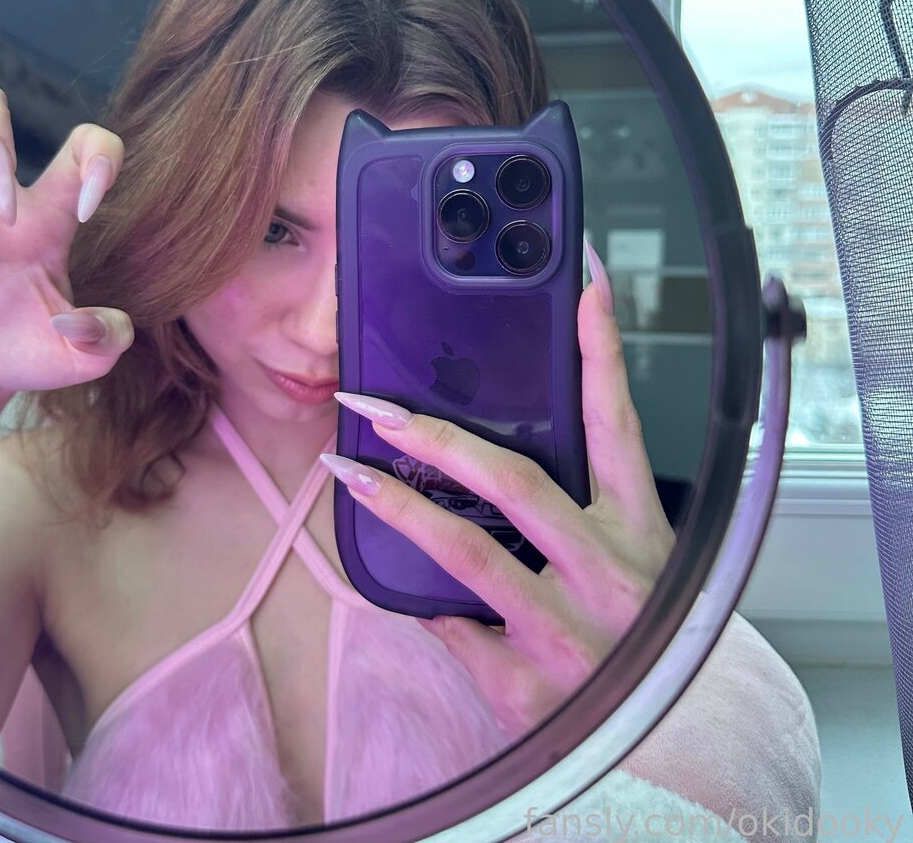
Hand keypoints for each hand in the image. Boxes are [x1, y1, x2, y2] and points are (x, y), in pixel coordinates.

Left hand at [321, 280, 675, 740]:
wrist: (689, 748)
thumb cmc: (655, 642)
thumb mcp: (646, 569)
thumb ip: (592, 519)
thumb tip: (508, 471)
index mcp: (642, 533)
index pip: (619, 425)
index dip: (602, 353)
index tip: (585, 288)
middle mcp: (609, 574)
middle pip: (513, 480)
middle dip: (437, 436)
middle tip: (376, 405)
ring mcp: (568, 632)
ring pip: (466, 551)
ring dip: (398, 506)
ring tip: (347, 470)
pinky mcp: (530, 689)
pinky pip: (458, 631)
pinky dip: (434, 613)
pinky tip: (416, 602)